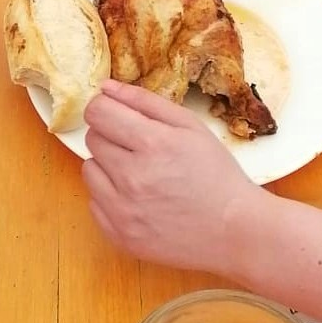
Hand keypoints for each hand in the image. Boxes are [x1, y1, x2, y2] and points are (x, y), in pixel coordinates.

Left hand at [83, 81, 260, 272]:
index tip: (117, 114)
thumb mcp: (190, 126)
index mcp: (152, 144)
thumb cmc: (214, 173)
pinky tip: (138, 199)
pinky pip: (94, 203)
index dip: (105, 108)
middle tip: (140, 148)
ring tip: (140, 174)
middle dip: (112, 137)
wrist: (232, 229)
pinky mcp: (119, 235)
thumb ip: (144, 101)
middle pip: (92, 139)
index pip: (98, 112)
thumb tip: (106, 87)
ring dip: (108, 167)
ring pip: (89, 170)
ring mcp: (123, 211)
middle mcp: (131, 178)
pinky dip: (111, 197)